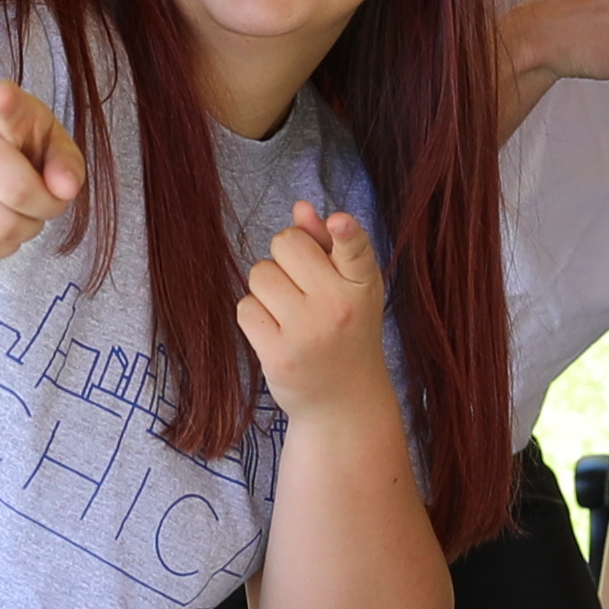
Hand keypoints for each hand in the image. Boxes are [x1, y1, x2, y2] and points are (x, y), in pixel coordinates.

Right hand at [0, 78, 83, 258]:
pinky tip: (2, 225)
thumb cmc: (19, 148)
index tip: (2, 97)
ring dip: (27, 229)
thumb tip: (65, 189)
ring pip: (1, 226)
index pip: (1, 106)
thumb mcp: (51, 142)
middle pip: (16, 190)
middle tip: (47, 199)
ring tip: (24, 211)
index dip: (4, 102)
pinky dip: (4, 245)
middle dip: (47, 206)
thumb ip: (66, 161)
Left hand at [233, 194, 394, 427]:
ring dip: (266, 288)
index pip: (355, 248)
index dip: (345, 232)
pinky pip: (246, 307)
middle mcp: (339, 306)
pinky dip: (254, 315)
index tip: (339, 223)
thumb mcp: (350, 288)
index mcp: (362, 283)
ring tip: (289, 313)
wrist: (345, 400)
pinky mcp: (279, 355)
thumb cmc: (346, 331)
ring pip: (260, 274)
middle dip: (284, 258)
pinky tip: (275, 332)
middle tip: (302, 288)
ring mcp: (308, 332)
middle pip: (285, 243)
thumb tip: (300, 208)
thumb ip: (327, 244)